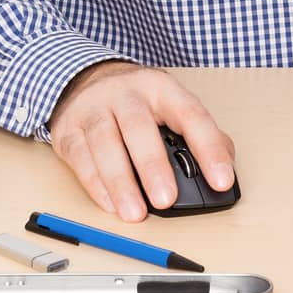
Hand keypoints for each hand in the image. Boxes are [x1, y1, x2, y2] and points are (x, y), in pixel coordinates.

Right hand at [47, 61, 236, 222]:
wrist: (84, 79)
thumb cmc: (137, 101)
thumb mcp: (171, 104)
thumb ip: (200, 133)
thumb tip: (224, 166)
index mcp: (160, 88)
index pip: (190, 115)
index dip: (209, 148)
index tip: (221, 180)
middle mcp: (126, 94)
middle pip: (139, 127)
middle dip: (153, 166)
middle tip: (167, 199)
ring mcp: (94, 109)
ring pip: (105, 143)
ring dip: (120, 182)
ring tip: (135, 213)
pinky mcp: (68, 129)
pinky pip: (80, 157)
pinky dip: (95, 184)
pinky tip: (110, 204)